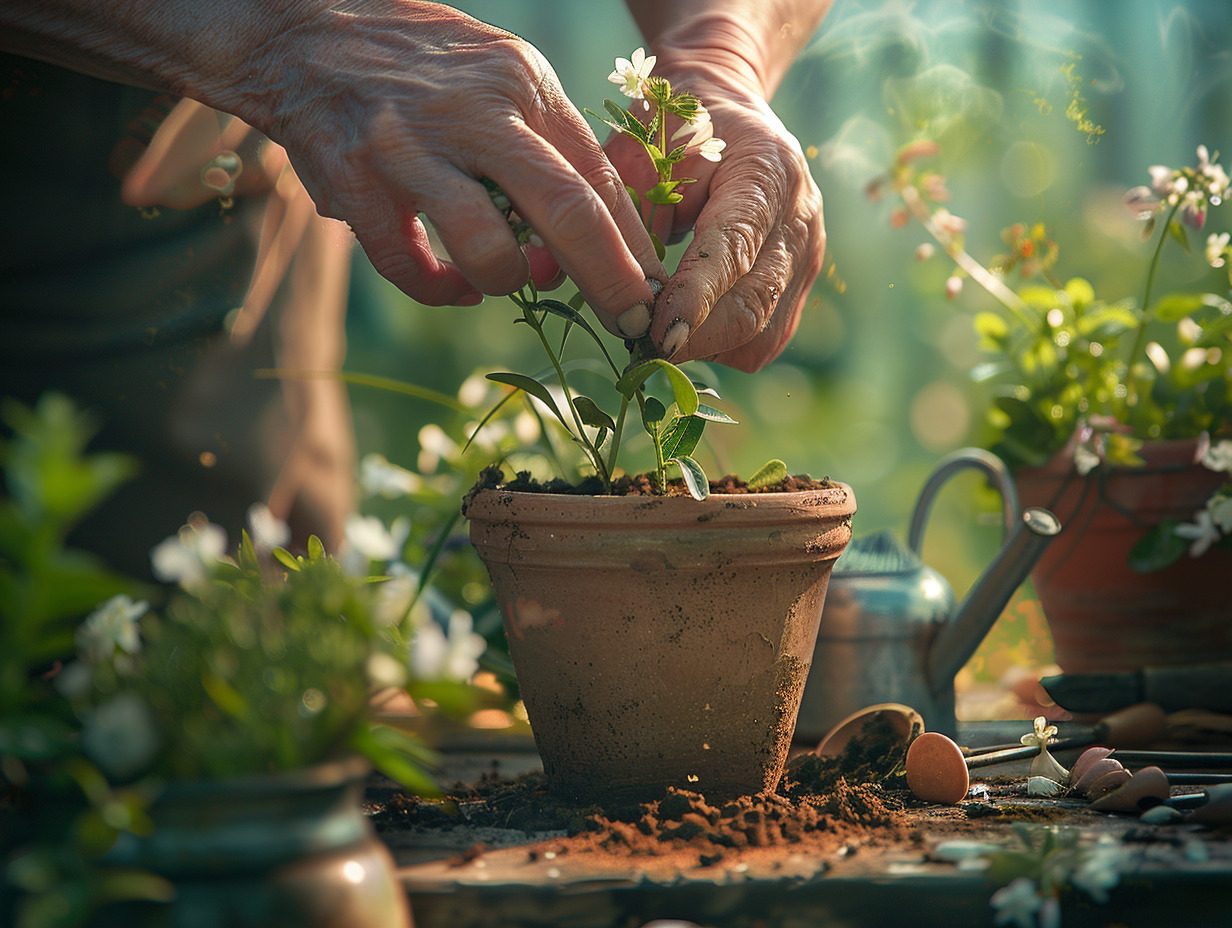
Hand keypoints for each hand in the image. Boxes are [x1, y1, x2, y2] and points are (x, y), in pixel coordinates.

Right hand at [245, 1, 663, 324]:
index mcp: (523, 85)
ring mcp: (412, 146)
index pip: (600, 178)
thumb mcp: (501, 75)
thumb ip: (545, 147)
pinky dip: (439, 289)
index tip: (654, 291)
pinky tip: (453, 286)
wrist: (302, 28)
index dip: (635, 245)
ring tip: (503, 281)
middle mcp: (476, 112)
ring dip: (507, 282)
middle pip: (568, 210)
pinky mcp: (355, 178)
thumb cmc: (421, 66)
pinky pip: (407, 265)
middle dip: (610, 280)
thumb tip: (592, 238)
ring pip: (488, 246)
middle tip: (630, 322)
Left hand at [605, 63, 824, 371]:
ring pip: (761, 335)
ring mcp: (807, 255)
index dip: (697, 297)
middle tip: (642, 349)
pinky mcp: (801, 286)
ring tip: (663, 334)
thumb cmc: (674, 127)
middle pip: (753, 304)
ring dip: (708, 347)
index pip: (735, 247)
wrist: (727, 115)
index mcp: (764, 171)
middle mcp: (799, 217)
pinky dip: (723, 346)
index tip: (661, 336)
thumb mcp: (641, 145)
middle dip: (695, 337)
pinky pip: (764, 341)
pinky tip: (690, 327)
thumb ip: (629, 204)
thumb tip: (615, 282)